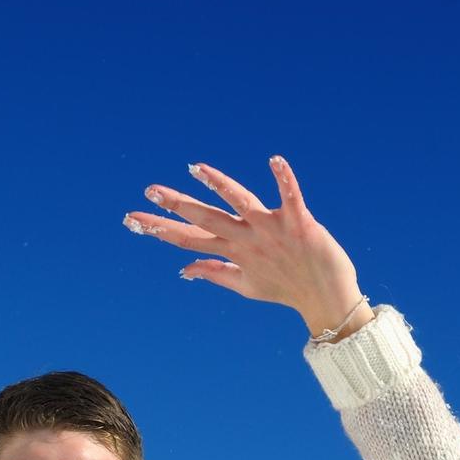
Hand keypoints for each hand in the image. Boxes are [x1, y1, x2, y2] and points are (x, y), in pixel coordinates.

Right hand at [124, 156, 367, 338]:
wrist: (328, 300)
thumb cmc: (287, 289)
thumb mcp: (246, 285)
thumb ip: (214, 273)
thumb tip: (183, 269)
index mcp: (233, 253)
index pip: (189, 239)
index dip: (159, 229)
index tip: (131, 219)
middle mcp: (248, 240)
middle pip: (206, 219)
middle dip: (177, 205)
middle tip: (151, 191)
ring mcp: (272, 230)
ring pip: (241, 202)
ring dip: (219, 184)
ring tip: (196, 168)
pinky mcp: (299, 223)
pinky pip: (290, 196)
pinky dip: (283, 178)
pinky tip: (274, 159)